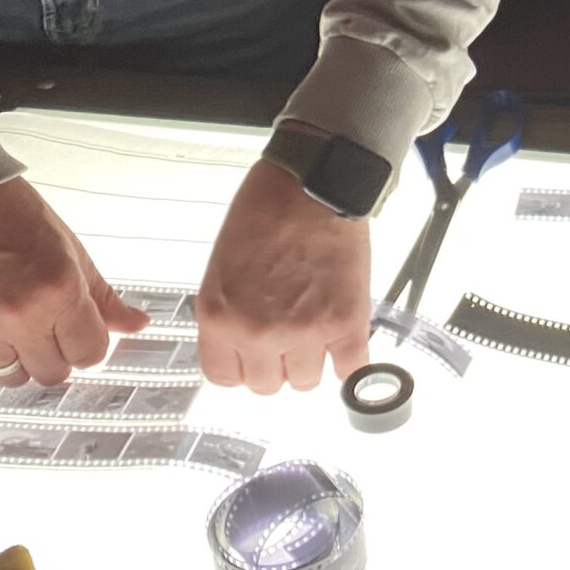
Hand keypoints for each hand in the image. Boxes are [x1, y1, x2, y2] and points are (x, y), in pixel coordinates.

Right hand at [0, 176, 146, 386]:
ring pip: (15, 379)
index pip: (90, 354)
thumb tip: (137, 326)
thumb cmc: (15, 217)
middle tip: (48, 329)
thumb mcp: (72, 252)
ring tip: (16, 331)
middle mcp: (23, 313)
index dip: (88, 345)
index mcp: (61, 289)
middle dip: (57, 355)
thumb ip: (103, 298)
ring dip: (21, 361)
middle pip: (54, 374)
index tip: (81, 334)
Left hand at [195, 158, 372, 394]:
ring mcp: (304, 333)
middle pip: (266, 385)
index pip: (223, 377)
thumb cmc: (264, 212)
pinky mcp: (346, 323)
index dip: (241, 366)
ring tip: (316, 330)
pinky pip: (350, 370)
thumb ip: (228, 314)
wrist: (312, 184)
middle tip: (286, 336)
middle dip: (276, 363)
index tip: (252, 355)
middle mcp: (258, 333)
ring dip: (311, 361)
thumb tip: (243, 345)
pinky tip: (345, 343)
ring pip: (306, 382)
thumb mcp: (221, 267)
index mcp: (219, 318)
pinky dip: (349, 362)